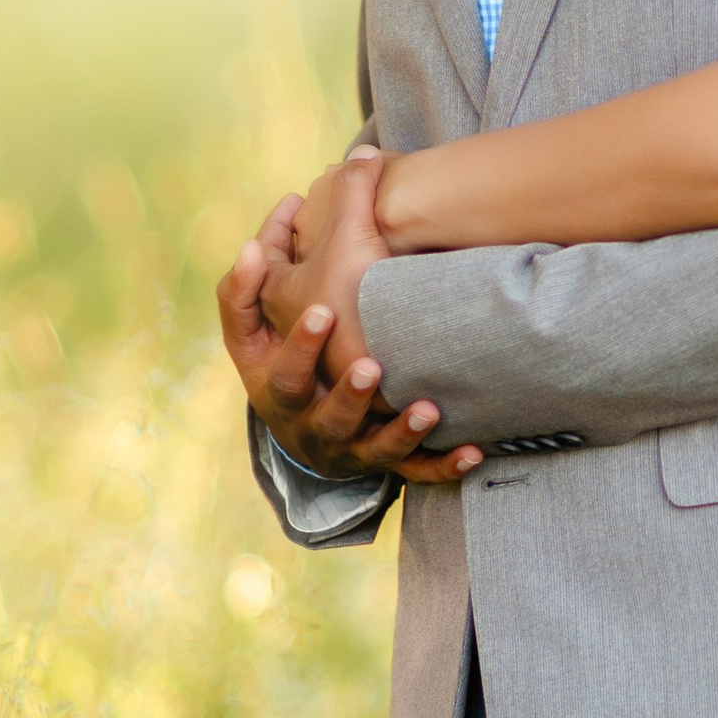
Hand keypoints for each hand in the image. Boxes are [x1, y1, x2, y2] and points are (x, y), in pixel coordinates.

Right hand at [217, 184, 480, 488]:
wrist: (298, 431)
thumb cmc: (276, 364)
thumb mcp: (249, 336)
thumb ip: (244, 291)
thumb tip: (250, 245)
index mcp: (280, 395)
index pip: (286, 374)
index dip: (301, 346)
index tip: (322, 312)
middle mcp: (315, 427)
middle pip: (330, 418)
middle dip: (350, 396)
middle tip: (372, 366)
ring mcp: (354, 449)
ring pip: (377, 450)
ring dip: (402, 432)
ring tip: (427, 409)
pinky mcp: (388, 464)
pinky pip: (418, 472)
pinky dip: (445, 467)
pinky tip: (473, 453)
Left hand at [263, 152, 388, 361]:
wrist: (383, 369)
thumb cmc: (353, 301)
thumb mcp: (350, 233)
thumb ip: (355, 187)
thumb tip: (364, 151)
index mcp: (274, 290)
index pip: (265, 247)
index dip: (278, 219)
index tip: (295, 198)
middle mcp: (286, 319)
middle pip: (283, 274)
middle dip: (297, 245)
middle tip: (313, 217)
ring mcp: (313, 344)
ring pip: (310, 300)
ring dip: (322, 271)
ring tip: (343, 247)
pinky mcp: (345, 359)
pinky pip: (340, 320)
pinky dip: (347, 296)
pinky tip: (372, 287)